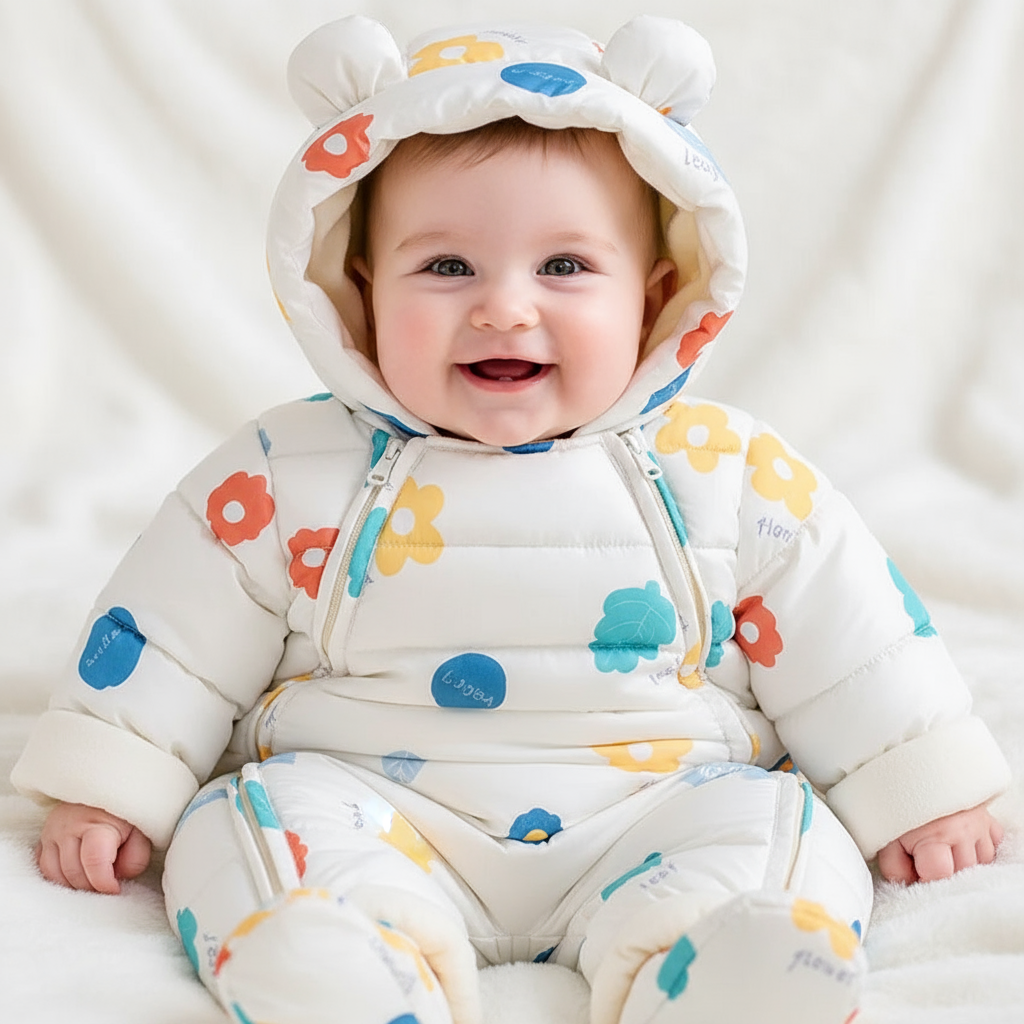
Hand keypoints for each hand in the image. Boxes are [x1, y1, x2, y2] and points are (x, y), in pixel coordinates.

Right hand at [37, 802, 151, 894]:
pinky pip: (44, 868)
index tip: (115, 889)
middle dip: (92, 886)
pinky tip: (76, 874)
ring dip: (74, 884)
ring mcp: (52, 831)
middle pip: (73, 871)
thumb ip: (136, 856)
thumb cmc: (126, 814)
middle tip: (107, 884)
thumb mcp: (141, 831)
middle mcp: (69, 826)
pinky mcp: (43, 837)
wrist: (107, 791)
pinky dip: (59, 877)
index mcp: (96, 823)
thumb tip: (119, 876)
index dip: (104, 882)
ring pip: (55, 873)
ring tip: (93, 879)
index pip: (93, 861)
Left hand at [878, 804, 1002, 883]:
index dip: (924, 877)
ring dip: (962, 860)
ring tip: (941, 845)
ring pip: (982, 861)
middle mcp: (963, 831)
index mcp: (936, 836)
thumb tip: (907, 883)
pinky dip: (980, 847)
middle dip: (943, 870)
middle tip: (924, 854)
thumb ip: (894, 865)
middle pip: (962, 871)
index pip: (940, 874)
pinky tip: (961, 841)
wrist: (910, 766)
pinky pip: (993, 844)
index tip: (915, 868)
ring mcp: (979, 824)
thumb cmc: (895, 802)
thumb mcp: (884, 833)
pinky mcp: (988, 818)